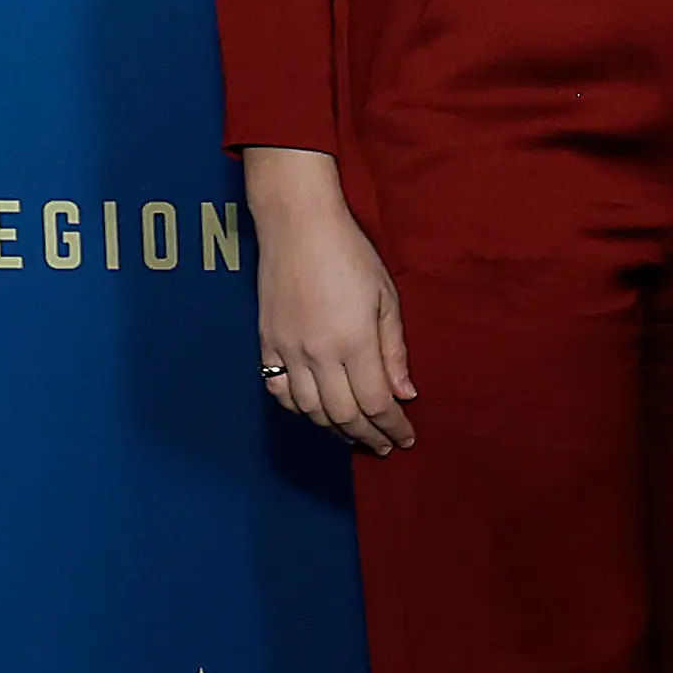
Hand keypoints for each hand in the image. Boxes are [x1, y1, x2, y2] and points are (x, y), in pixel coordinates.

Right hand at [243, 149, 414, 455]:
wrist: (297, 226)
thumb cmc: (350, 254)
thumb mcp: (386, 298)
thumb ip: (394, 350)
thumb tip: (404, 394)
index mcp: (354, 342)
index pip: (376, 403)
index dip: (392, 428)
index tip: (406, 439)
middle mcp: (318, 354)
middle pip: (343, 415)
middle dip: (367, 437)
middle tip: (384, 447)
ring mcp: (288, 350)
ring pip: (310, 410)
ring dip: (334, 430)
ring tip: (355, 435)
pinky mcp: (266, 343)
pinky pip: (279, 390)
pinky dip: (299, 410)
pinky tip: (315, 413)